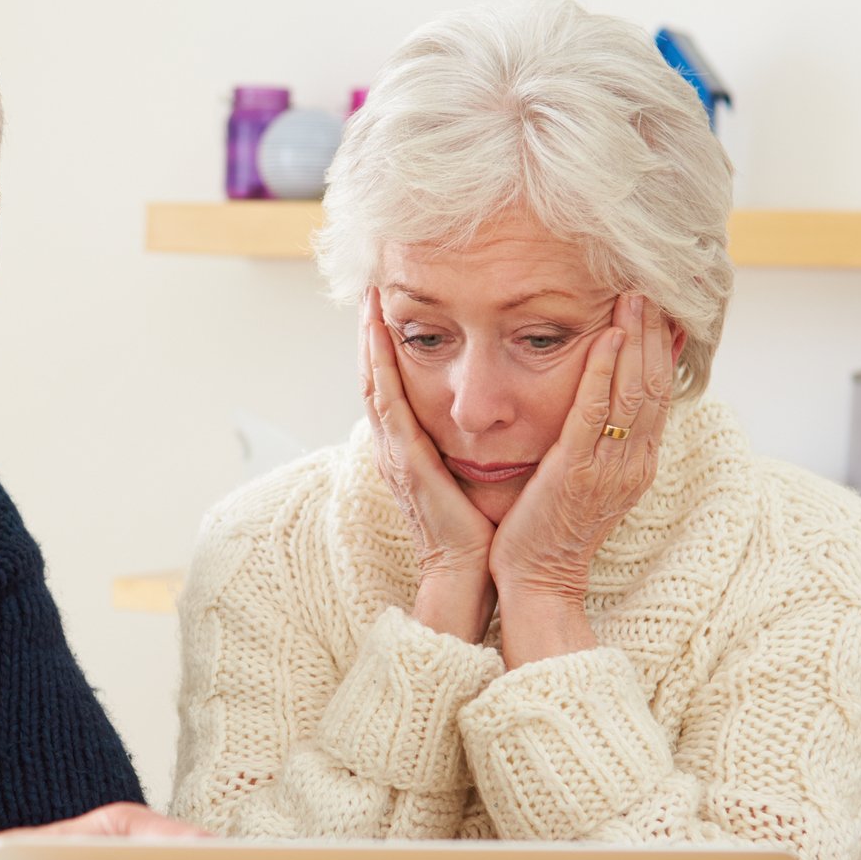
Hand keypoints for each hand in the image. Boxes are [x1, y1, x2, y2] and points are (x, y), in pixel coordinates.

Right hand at [358, 287, 496, 640]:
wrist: (466, 572)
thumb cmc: (475, 527)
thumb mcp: (470, 472)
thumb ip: (471, 441)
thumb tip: (492, 412)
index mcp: (411, 447)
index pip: (393, 384)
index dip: (386, 346)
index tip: (388, 306)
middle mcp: (395, 445)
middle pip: (375, 376)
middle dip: (369, 332)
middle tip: (369, 287)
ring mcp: (395, 452)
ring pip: (375, 383)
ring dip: (368, 340)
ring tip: (367, 300)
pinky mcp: (405, 461)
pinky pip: (388, 405)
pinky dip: (379, 369)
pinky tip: (379, 339)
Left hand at [489, 294, 676, 665]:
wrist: (539, 582)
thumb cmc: (552, 532)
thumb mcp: (588, 482)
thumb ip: (601, 443)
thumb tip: (605, 404)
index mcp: (637, 464)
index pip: (659, 396)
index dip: (662, 350)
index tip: (662, 310)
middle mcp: (632, 463)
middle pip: (654, 386)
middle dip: (654, 334)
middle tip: (652, 288)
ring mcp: (609, 468)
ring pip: (633, 393)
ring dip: (636, 340)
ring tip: (635, 297)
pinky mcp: (577, 472)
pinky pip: (596, 413)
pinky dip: (605, 372)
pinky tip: (608, 338)